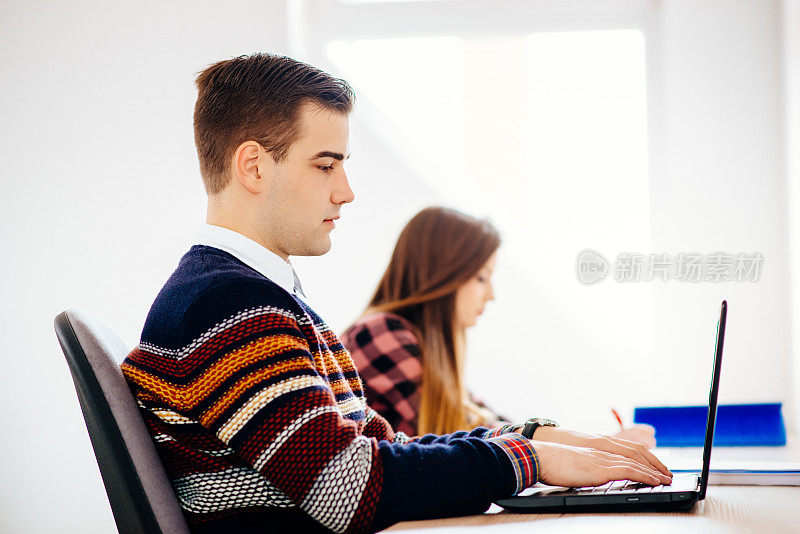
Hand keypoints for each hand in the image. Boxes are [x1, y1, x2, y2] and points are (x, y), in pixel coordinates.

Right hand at [532, 426, 671, 478]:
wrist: (540, 457)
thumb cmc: (550, 462)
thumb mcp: (571, 462)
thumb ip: (583, 465)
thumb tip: (586, 473)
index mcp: (595, 448)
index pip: (625, 450)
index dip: (642, 457)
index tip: (652, 466)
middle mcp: (602, 450)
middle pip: (636, 453)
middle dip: (654, 463)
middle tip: (666, 473)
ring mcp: (602, 458)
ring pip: (637, 461)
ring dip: (654, 470)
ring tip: (666, 479)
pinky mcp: (601, 468)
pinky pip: (630, 470)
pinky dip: (645, 475)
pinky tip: (655, 481)